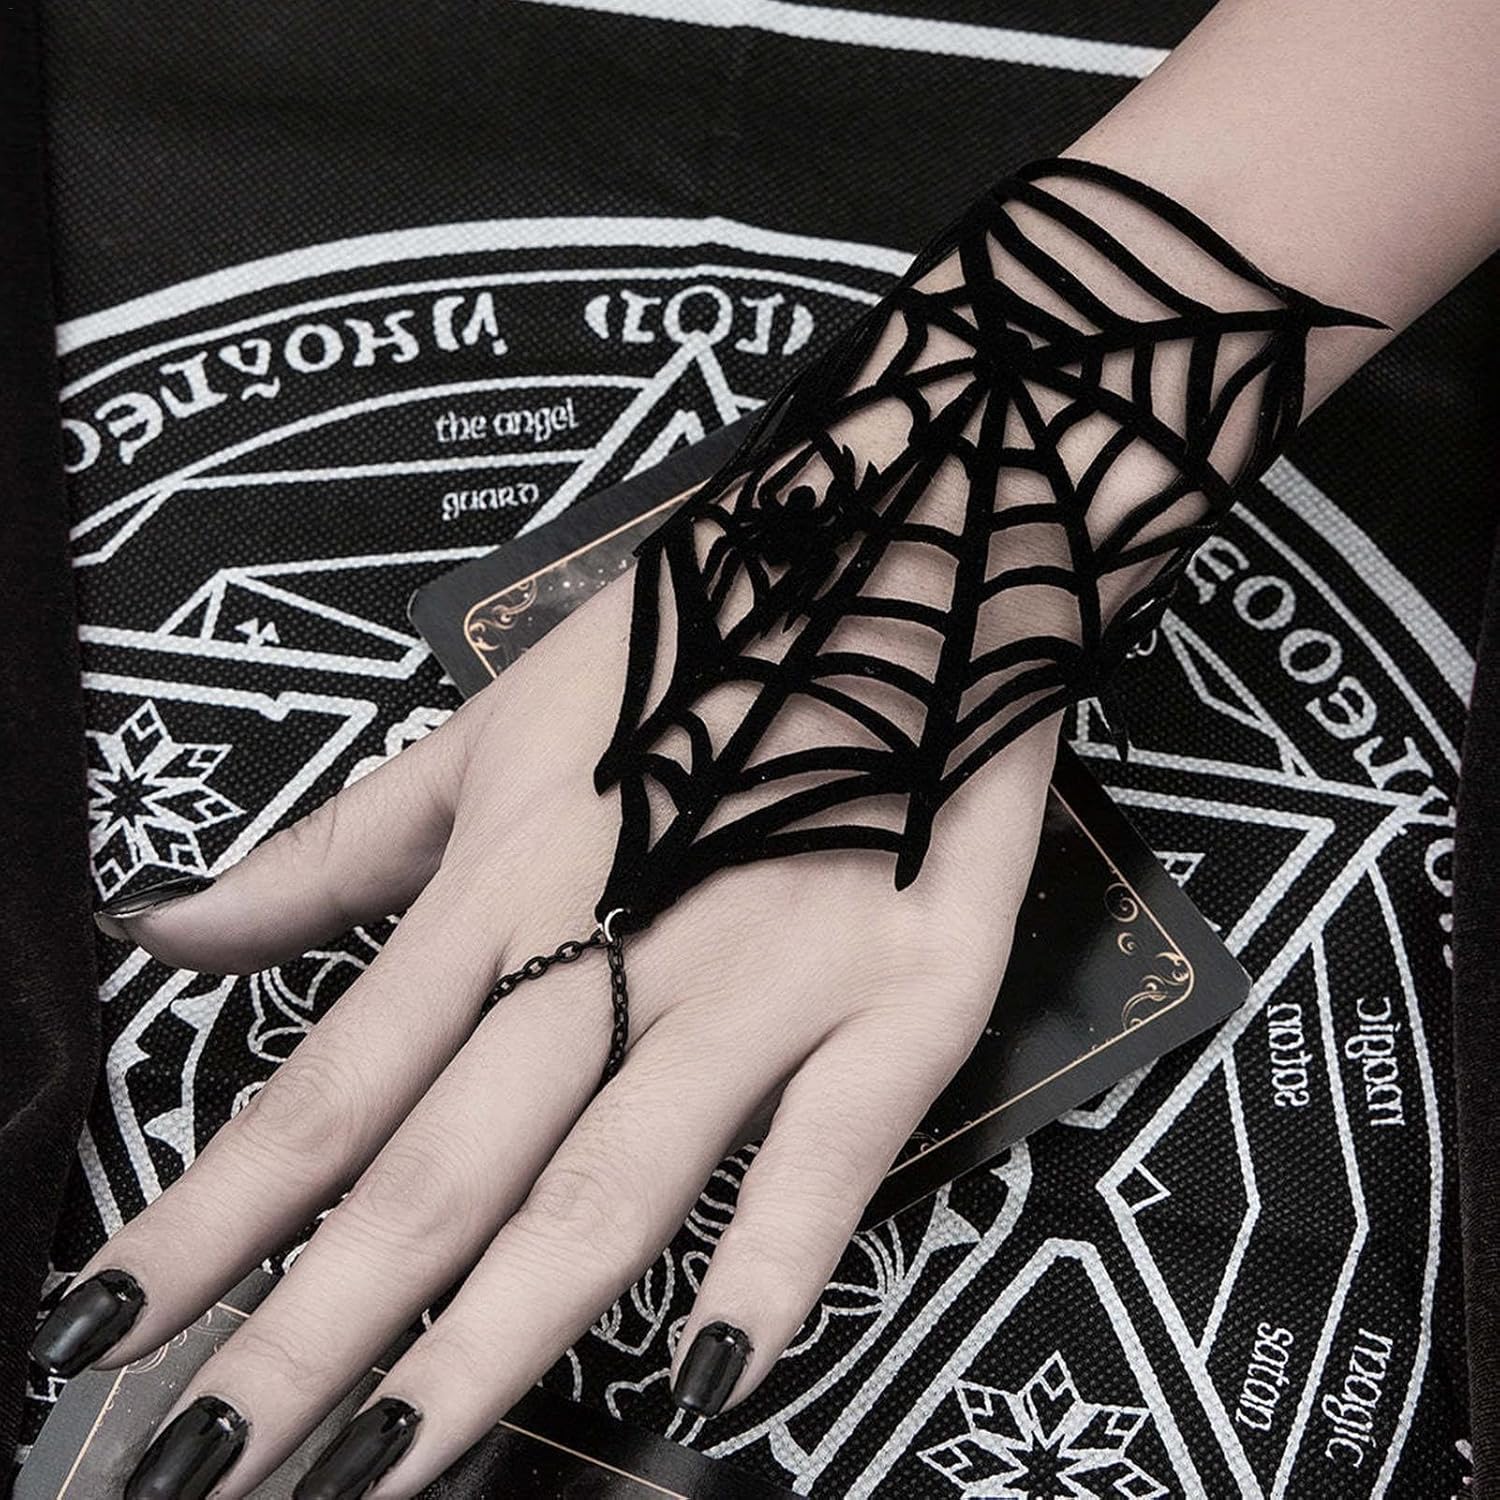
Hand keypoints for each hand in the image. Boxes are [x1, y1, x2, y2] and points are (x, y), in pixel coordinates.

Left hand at [41, 560, 1060, 1498]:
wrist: (915, 545)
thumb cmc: (697, 636)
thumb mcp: (498, 719)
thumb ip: (340, 848)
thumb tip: (171, 926)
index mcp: (504, 882)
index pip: (326, 1087)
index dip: (204, 1225)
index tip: (100, 1334)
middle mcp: (612, 948)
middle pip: (436, 1175)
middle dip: (307, 1343)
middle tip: (197, 1482)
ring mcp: (763, 981)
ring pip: (602, 1193)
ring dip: (482, 1350)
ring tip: (372, 1481)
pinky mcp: (903, 997)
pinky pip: (827, 1158)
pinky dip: (769, 1273)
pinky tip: (705, 1383)